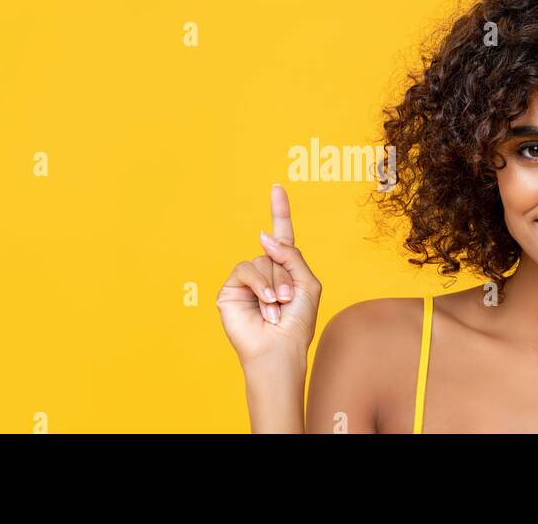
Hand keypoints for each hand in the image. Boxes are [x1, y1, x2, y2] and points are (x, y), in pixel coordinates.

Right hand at [216, 184, 322, 367]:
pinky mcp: (230, 289)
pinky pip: (245, 270)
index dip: (280, 211)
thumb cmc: (297, 322)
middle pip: (274, 251)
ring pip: (261, 260)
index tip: (277, 188)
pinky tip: (266, 305)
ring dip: (275, 284)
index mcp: (284, 270)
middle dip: (286, 275)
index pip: (281, 236)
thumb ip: (291, 254)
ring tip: (278, 307)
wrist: (280, 349)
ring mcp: (246, 281)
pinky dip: (259, 286)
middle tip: (289, 300)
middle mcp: (264, 272)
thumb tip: (263, 236)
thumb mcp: (307, 283)